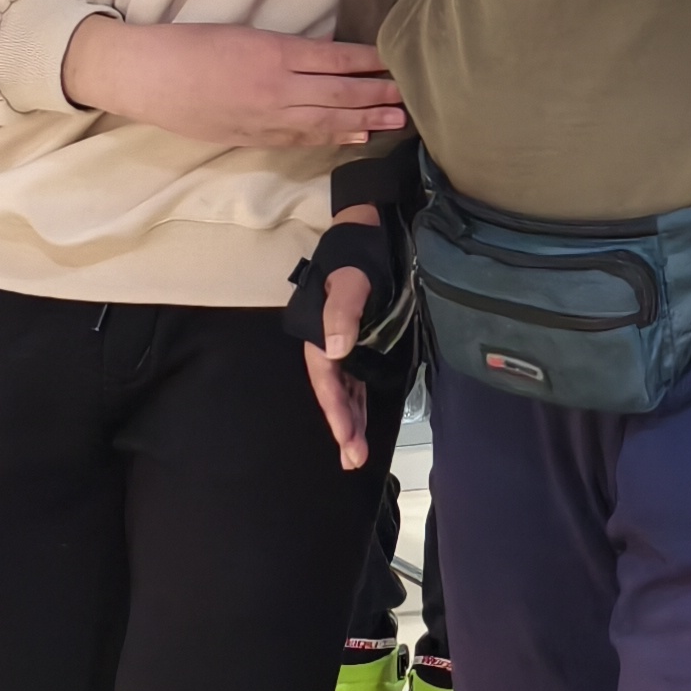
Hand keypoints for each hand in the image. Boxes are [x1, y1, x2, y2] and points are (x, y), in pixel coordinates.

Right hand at [65, 17, 407, 148]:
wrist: (147, 77)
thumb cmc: (189, 46)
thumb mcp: (243, 34)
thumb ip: (286, 50)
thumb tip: (326, 59)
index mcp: (276, 52)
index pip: (338, 58)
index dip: (372, 64)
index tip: (397, 64)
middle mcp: (279, 87)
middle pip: (342, 94)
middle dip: (380, 96)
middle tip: (412, 99)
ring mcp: (269, 117)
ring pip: (329, 121)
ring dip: (366, 121)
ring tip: (398, 122)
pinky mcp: (256, 137)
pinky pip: (304, 138)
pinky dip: (334, 137)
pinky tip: (356, 137)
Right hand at [302, 204, 385, 465]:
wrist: (368, 230)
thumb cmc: (358, 254)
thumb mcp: (352, 278)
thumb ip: (344, 311)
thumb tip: (336, 350)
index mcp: (321, 332)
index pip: (328, 380)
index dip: (336, 411)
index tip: (346, 438)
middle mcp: (330, 343)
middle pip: (335, 392)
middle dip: (343, 426)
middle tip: (353, 460)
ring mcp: (345, 344)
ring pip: (346, 390)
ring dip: (350, 420)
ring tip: (356, 454)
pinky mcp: (362, 341)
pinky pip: (358, 380)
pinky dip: (359, 402)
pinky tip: (362, 421)